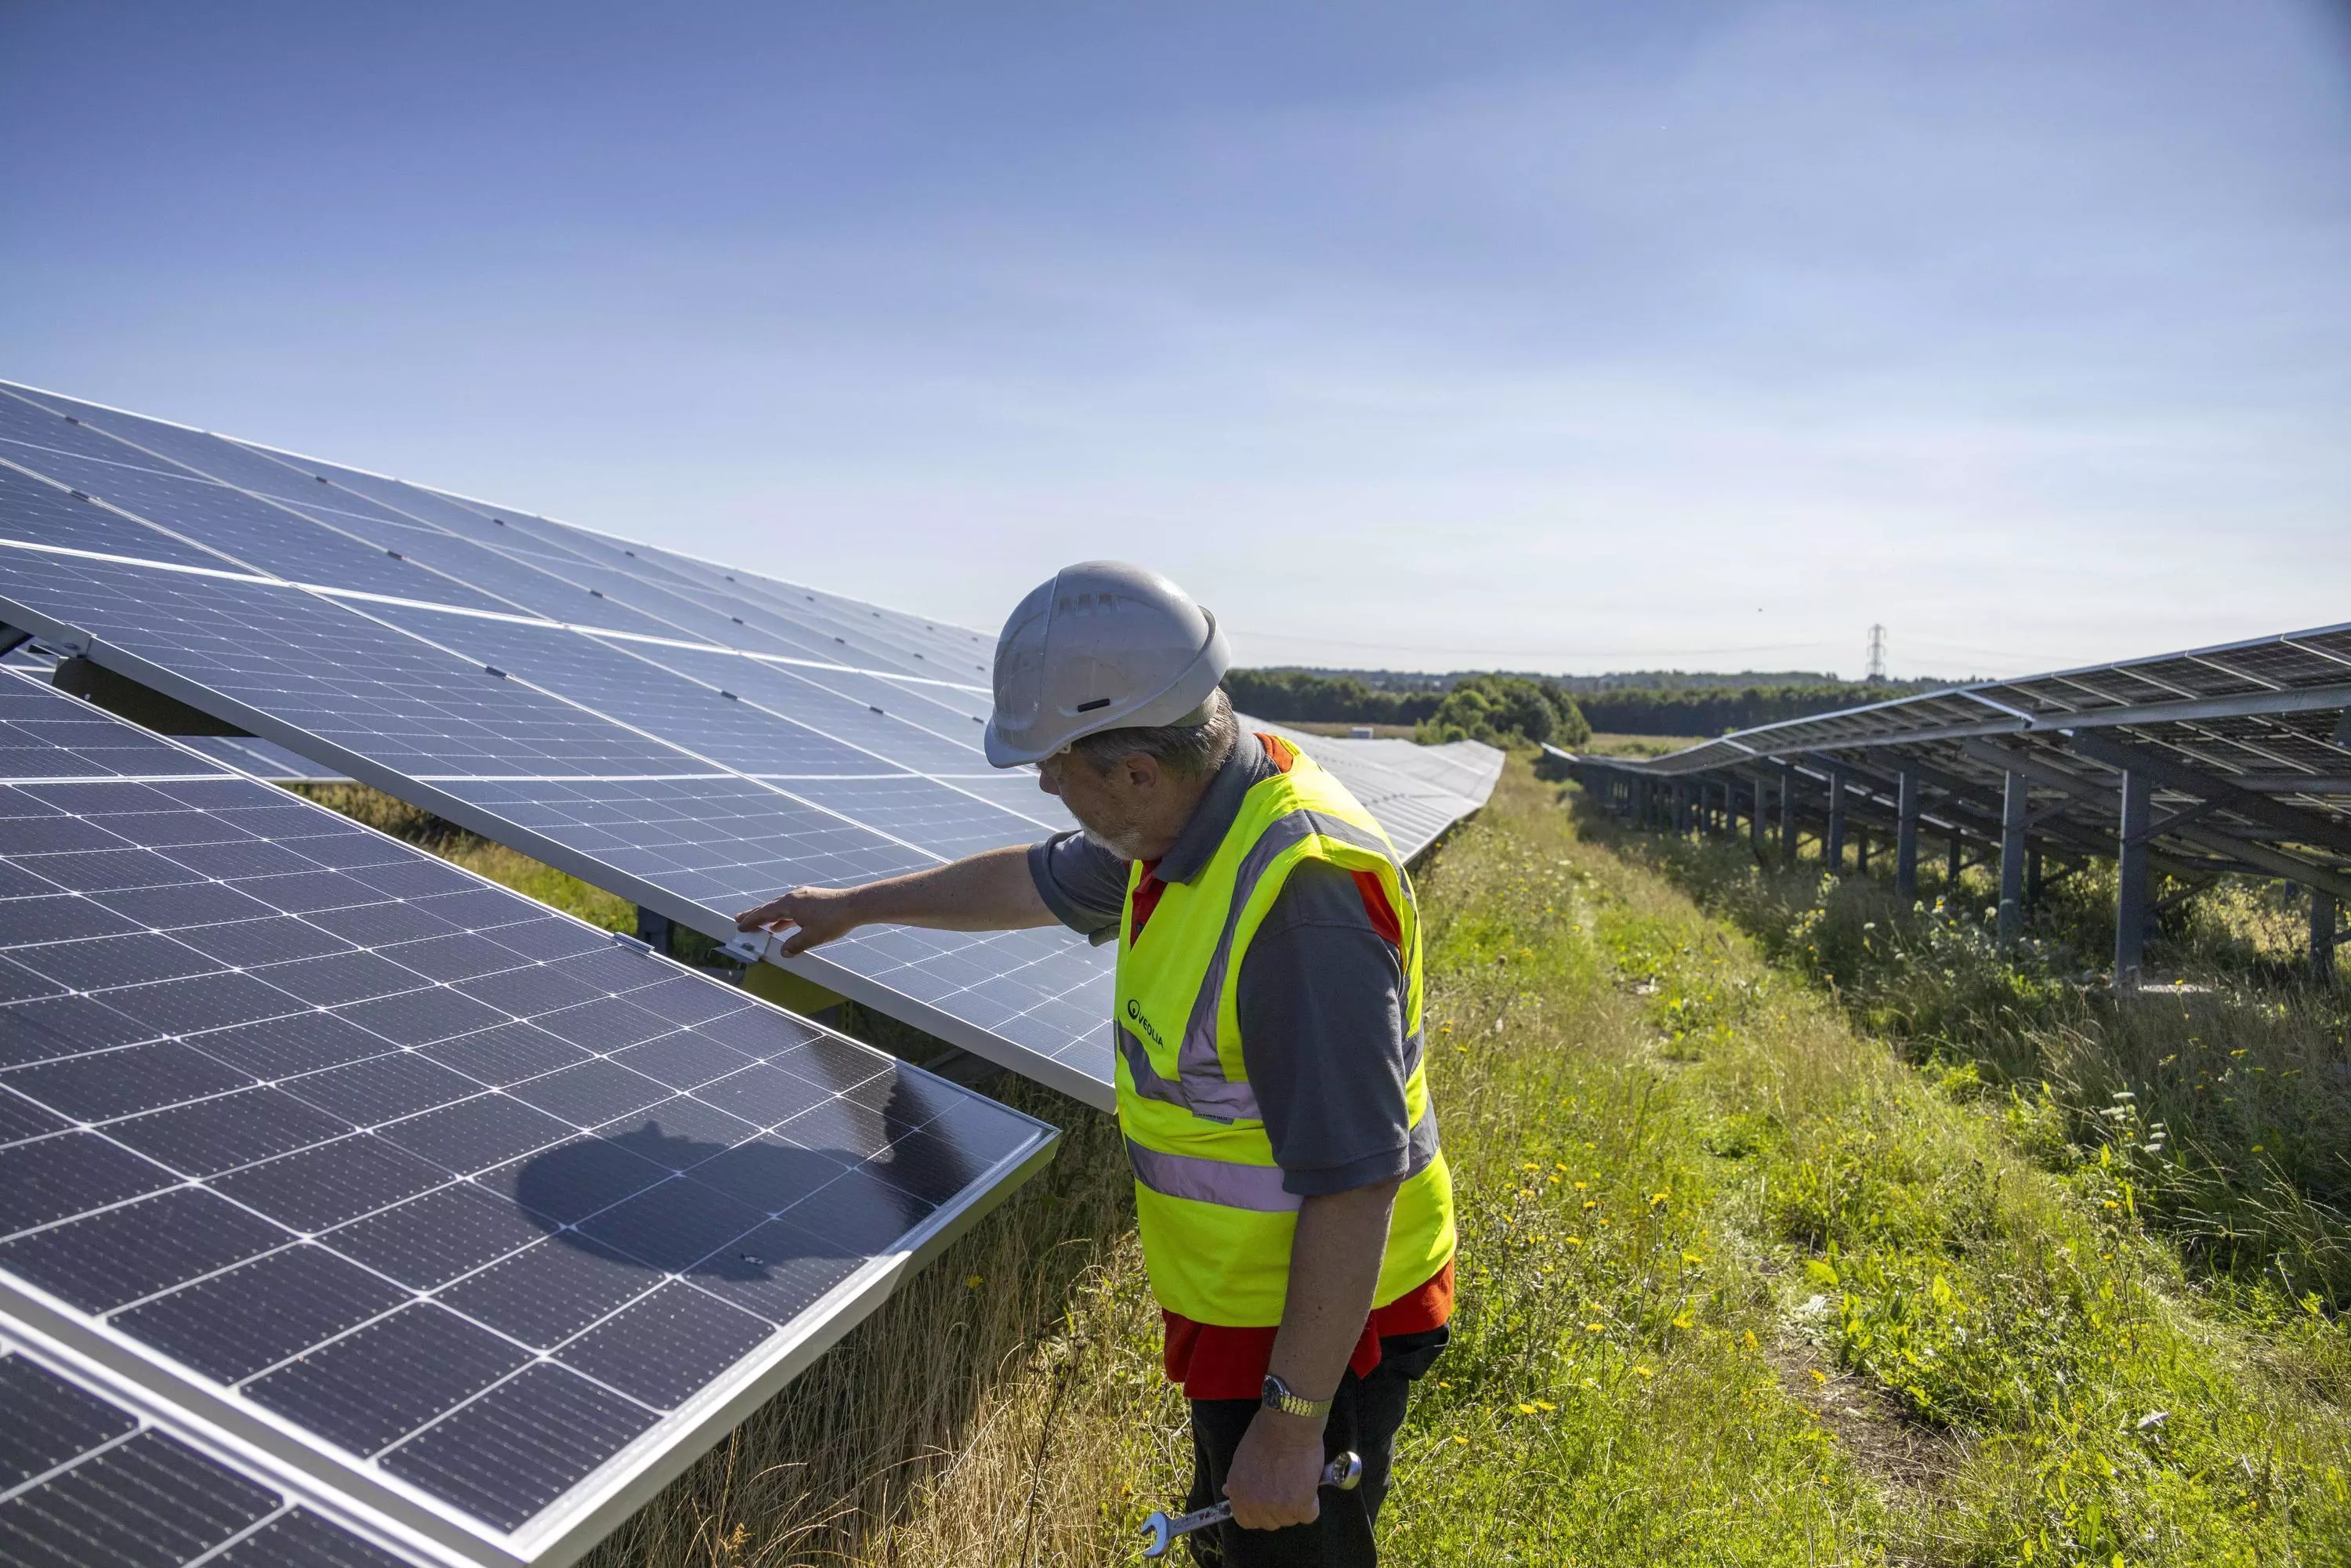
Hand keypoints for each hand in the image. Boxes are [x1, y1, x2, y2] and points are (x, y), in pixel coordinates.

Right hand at [731, 886, 864, 953]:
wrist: (855, 905)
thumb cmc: (834, 920)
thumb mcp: (812, 937)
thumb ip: (795, 945)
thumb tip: (783, 952)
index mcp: (790, 904)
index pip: (765, 913)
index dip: (751, 920)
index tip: (740, 926)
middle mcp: (794, 897)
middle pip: (769, 907)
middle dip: (755, 915)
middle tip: (739, 920)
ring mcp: (803, 897)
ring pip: (781, 908)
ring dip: (770, 917)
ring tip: (760, 926)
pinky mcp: (812, 899)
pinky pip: (792, 909)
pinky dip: (784, 917)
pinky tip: (781, 925)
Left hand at [1222, 1408, 1326, 1530]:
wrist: (1288, 1425)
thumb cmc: (1265, 1434)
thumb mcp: (1241, 1459)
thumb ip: (1239, 1481)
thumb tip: (1229, 1492)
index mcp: (1239, 1494)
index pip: (1246, 1520)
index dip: (1258, 1511)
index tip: (1267, 1500)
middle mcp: (1255, 1505)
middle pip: (1270, 1522)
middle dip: (1278, 1508)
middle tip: (1286, 1485)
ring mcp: (1277, 1508)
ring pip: (1290, 1519)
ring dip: (1296, 1504)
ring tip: (1298, 1479)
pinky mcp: (1300, 1506)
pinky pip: (1309, 1515)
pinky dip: (1312, 1502)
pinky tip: (1309, 1484)